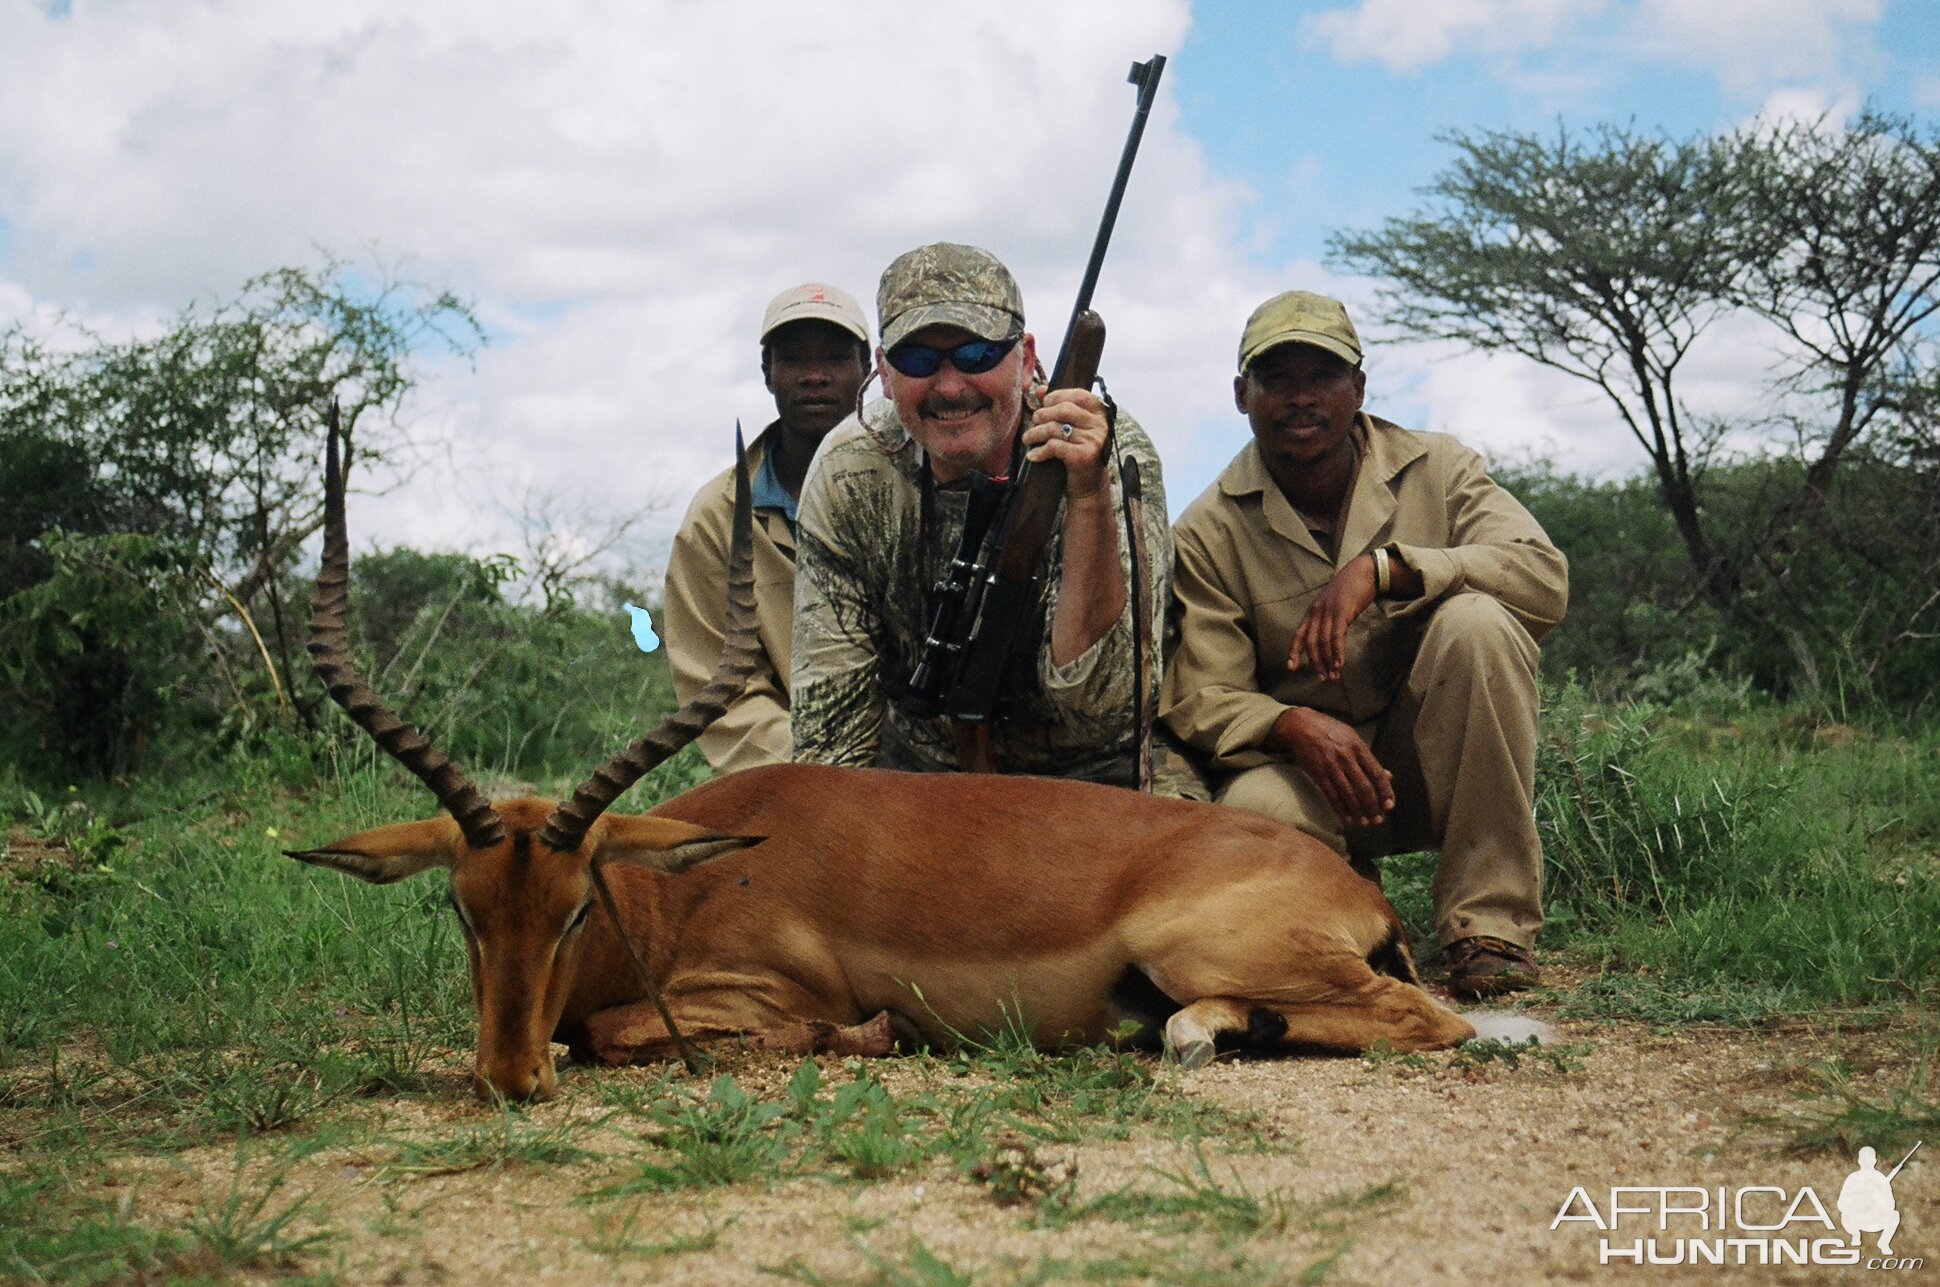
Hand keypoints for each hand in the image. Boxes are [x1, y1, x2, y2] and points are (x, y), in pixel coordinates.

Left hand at [1022, 388, 1110, 501]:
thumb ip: (1059, 407)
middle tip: (1034, 421)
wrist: (1089, 487)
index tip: (1044, 404)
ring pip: (1056, 428)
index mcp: (1100, 414)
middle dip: (1044, 414)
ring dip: (1036, 433)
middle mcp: (1100, 425)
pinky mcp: (1084, 456)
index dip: (1057, 396)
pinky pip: (1055, 446)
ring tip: (1028, 439)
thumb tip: (1041, 389)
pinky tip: (1033, 455)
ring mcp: (1094, 440)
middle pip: (1064, 410)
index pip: (1078, 395)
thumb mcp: (1073, 428)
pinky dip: (1040, 450)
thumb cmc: (1078, 453)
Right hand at [1267, 706, 1394, 827]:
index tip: (1390, 805)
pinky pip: (1331, 795)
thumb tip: (1389, 776)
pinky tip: (1347, 818)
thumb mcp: (1353, 738)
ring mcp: (1332, 767)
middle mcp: (1347, 758)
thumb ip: (1370, 758)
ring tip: (1364, 823)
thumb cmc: (1330, 730)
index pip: (1377, 773)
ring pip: (1348, 794)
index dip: (1385, 791)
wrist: (1301, 726)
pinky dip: (1340, 809)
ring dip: (1358, 811)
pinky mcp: (1318, 774)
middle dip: (1372, 806)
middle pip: (1364, 787)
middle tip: (1378, 820)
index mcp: (1359, 748)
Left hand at [1288, 554, 1376, 681]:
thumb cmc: (1350, 589)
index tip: (1291, 668)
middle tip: (1322, 679)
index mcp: (1312, 611)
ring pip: (1323, 643)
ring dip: (1328, 662)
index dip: (1294, 652)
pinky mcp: (1342, 612)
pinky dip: (1337, 653)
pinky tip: (1340, 665)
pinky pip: (1337, 637)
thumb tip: (1327, 638)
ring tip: (1333, 677)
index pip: (1298, 635)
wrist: (1364, 571)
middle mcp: (1317, 612)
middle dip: (1315, 663)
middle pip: (1310, 643)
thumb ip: (1327, 619)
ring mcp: (1328, 612)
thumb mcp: (1333, 604)